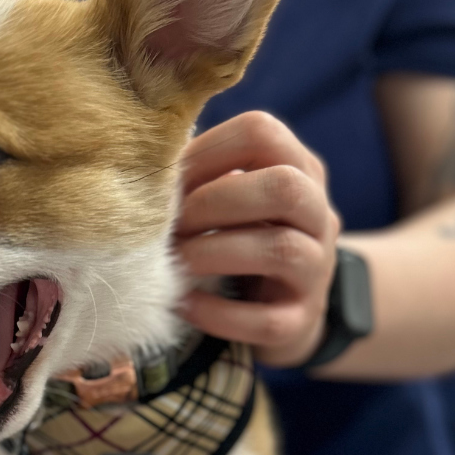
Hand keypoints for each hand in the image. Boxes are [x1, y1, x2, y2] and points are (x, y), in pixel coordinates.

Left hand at [174, 112, 340, 367]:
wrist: (286, 304)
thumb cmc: (240, 234)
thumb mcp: (230, 197)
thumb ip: (197, 178)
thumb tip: (137, 172)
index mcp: (296, 168)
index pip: (261, 133)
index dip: (206, 151)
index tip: (168, 179)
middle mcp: (318, 214)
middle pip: (284, 187)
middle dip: (213, 203)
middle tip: (171, 225)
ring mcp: (317, 270)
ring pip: (281, 249)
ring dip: (212, 253)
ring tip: (172, 262)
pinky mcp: (301, 321)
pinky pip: (267, 320)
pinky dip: (217, 312)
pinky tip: (183, 304)